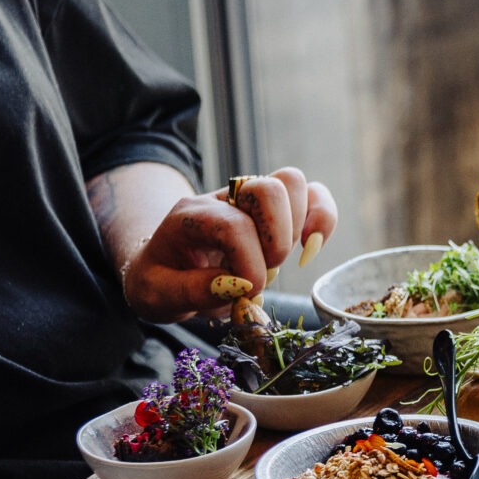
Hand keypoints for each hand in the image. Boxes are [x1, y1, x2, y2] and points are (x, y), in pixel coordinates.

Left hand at [119, 168, 336, 321]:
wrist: (161, 266)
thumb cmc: (159, 281)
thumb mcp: (156, 296)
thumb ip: (191, 292)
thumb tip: (237, 285)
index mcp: (189, 216)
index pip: (233, 226)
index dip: (250, 265)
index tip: (246, 294)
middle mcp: (223, 198)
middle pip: (267, 189)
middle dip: (276, 241)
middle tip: (263, 274)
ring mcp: (250, 199)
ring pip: (292, 183)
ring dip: (297, 228)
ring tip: (281, 260)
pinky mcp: (274, 209)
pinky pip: (312, 193)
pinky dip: (322, 219)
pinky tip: (309, 248)